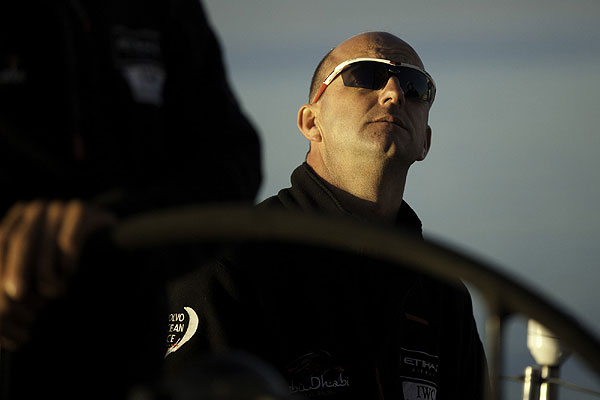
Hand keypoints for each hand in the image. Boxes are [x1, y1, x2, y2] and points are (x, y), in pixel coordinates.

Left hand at [0, 200, 116, 349]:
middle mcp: (37, 208)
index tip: (4, 295)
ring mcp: (60, 207)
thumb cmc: (62, 260)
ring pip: (45, 242)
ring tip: (53, 292)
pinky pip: (70, 241)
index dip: (1, 267)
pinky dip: (67, 262)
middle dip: (17, 271)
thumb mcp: (36, 266)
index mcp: (18, 218)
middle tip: (17, 296)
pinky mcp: (82, 211)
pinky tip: (70, 274)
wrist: (108, 238)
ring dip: (46, 272)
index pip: (2, 241)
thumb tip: (5, 293)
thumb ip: (16, 276)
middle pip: (21, 241)